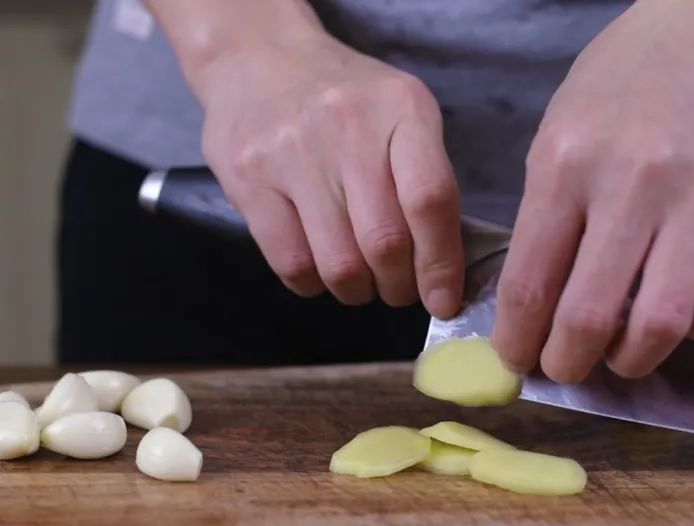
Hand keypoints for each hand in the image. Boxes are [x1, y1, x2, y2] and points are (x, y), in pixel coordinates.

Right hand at [194, 35, 463, 314]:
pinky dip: (313, 283)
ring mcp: (292, 152)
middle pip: (384, 243)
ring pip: (338, 264)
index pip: (430, 200)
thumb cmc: (344, 100)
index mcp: (402, 108)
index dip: (441, 264)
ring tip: (359, 279)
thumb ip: (425, 179)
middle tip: (397, 288)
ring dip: (357, 290)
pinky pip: (291, 263)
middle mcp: (347, 127)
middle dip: (398, 286)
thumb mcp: (400, 114)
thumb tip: (445, 270)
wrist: (257, 57)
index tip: (443, 300)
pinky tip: (318, 267)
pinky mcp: (248, 179)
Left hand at [492, 0, 693, 381]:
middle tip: (562, 368)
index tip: (515, 358)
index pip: (530, 283)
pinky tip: (676, 321)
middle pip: (590, 315)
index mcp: (567, 166)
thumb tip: (530, 311)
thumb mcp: (554, 139)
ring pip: (662, 323)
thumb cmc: (617, 91)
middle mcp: (634, 184)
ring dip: (630, 360)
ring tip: (615, 357)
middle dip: (566, 362)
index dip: (517, 340)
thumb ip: (542, 223)